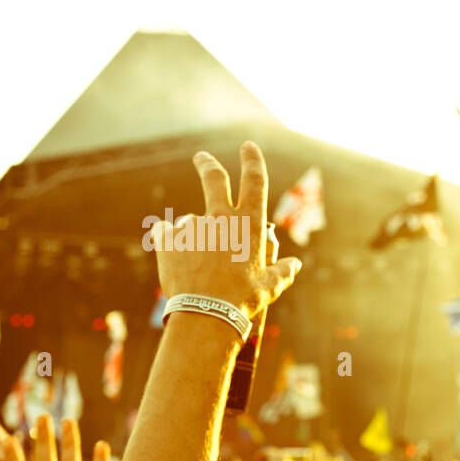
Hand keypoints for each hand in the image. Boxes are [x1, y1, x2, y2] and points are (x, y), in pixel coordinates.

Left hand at [150, 143, 301, 319]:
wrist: (205, 314)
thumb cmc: (243, 301)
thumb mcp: (269, 287)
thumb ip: (282, 272)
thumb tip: (294, 265)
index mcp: (248, 224)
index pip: (254, 181)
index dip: (252, 160)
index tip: (247, 147)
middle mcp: (220, 217)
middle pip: (214, 179)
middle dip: (207, 163)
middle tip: (201, 157)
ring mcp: (192, 226)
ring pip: (191, 223)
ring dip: (193, 239)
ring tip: (196, 270)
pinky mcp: (167, 238)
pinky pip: (165, 234)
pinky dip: (169, 244)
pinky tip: (173, 262)